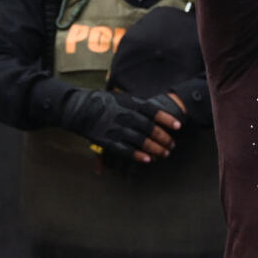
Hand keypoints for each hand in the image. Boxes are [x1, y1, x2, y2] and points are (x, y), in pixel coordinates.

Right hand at [61, 88, 179, 162]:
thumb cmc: (103, 102)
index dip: (167, 119)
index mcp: (129, 103)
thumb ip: (137, 105)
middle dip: (163, 138)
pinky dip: (138, 155)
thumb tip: (155, 112)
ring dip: (155, 149)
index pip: (153, 111)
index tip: (178, 126)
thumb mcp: (121, 97)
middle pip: (150, 128)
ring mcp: (116, 129)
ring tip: (164, 153)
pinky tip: (148, 160)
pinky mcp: (108, 141)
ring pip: (141, 141)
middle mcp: (125, 116)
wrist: (79, 109)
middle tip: (172, 144)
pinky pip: (126, 150)